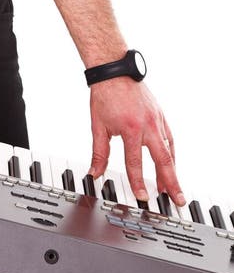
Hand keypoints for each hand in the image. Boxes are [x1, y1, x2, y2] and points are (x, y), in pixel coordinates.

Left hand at [88, 78, 184, 206]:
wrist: (114, 71)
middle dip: (170, 183)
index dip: (138, 182)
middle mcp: (147, 125)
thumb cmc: (105, 95)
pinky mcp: (160, 115)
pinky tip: (171, 164)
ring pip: (169, 151)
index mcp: (130, 129)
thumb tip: (94, 173)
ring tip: (172, 189)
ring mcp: (157, 120)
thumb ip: (99, 153)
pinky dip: (171, 153)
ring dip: (172, 171)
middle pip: (162, 160)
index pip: (135, 162)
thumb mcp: (98, 125)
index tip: (142, 197)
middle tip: (177, 201)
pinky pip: (170, 139)